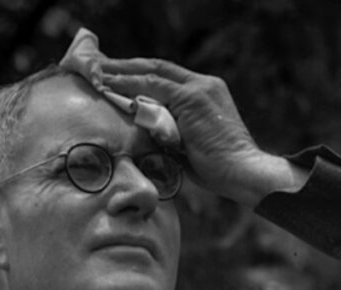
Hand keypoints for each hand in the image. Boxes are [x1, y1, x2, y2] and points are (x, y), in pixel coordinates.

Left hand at [100, 58, 305, 204]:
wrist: (242, 171)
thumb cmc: (218, 168)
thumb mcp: (189, 145)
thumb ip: (170, 133)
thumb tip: (145, 135)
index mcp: (205, 92)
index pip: (166, 77)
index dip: (139, 74)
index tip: (116, 76)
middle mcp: (203, 84)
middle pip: (157, 67)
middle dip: (126, 66)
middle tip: (99, 66)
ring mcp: (199, 89)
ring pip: (153, 73)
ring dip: (122, 72)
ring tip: (97, 73)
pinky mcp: (193, 98)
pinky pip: (154, 87)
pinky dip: (130, 85)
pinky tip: (110, 86)